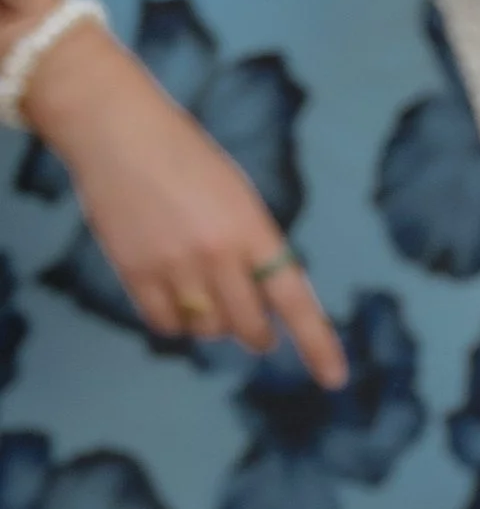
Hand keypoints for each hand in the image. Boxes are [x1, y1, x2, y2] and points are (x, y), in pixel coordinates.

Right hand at [26, 22, 346, 385]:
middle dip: (256, 333)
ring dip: (211, 322)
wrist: (116, 129)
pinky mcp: (135, 272)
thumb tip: (262, 299)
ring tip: (201, 289)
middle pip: (249, 327)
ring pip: (207, 329)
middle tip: (254, 329)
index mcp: (253, 230)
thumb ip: (254, 246)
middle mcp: (218, 254)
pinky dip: (174, 322)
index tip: (334, 379)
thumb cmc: (184, 156)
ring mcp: (174, 266)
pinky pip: (165, 324)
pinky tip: (173, 296)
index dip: (316, 344)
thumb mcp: (237, 195)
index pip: (294, 299)